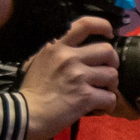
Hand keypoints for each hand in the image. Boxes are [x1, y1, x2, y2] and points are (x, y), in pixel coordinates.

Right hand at [18, 18, 120, 139]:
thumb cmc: (33, 90)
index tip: (110, 33)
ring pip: (113, 75)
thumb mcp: (40, 60)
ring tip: (98, 93)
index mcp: (57, 47)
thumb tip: (80, 49)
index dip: (104, 25)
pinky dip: (107, 105)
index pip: (84, 24)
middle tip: (105, 75)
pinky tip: (96, 108)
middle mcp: (69, 58)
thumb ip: (59, 52)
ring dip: (110, 87)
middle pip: (108, 51)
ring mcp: (78, 76)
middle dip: (112, 64)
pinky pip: (111, 98)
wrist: (26, 114)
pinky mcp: (85, 96)